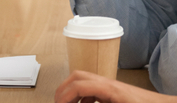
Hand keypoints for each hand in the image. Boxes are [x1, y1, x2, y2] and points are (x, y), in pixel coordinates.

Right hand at [55, 71, 176, 102]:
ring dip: (73, 94)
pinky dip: (83, 99)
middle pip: (78, 76)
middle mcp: (108, 83)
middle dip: (63, 90)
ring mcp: (111, 86)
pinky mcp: (113, 93)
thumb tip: (82, 102)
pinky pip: (93, 91)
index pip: (79, 84)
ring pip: (84, 82)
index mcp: (109, 88)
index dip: (64, 96)